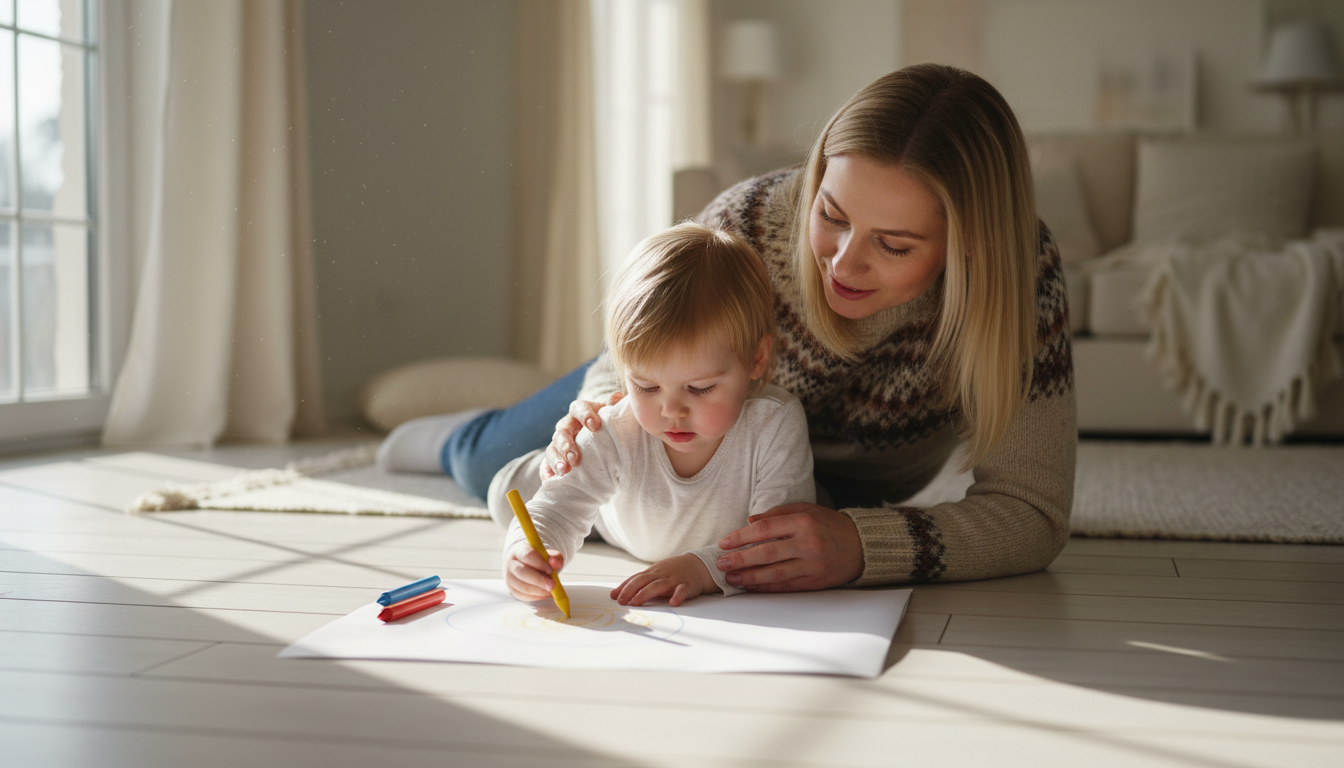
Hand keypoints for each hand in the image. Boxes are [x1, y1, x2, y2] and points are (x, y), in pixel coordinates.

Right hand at [504, 542, 565, 601]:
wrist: (526, 565)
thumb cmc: (538, 559)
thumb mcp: (548, 555)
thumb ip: (554, 557)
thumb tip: (555, 564)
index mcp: (519, 551)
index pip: (527, 555)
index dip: (539, 564)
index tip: (550, 570)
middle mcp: (511, 564)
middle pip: (522, 572)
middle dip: (539, 580)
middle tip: (552, 585)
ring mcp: (510, 578)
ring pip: (523, 586)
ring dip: (539, 590)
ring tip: (551, 590)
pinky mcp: (512, 590)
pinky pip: (524, 596)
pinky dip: (537, 596)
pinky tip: (546, 594)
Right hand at [541, 392, 624, 479]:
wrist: (600, 438)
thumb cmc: (609, 426)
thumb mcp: (613, 416)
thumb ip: (615, 408)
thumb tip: (616, 397)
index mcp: (582, 411)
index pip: (579, 407)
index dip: (585, 415)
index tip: (595, 426)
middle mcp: (567, 425)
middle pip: (562, 431)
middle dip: (567, 445)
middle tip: (575, 458)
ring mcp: (558, 442)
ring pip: (552, 448)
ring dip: (557, 460)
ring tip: (564, 471)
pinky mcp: (554, 458)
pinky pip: (546, 464)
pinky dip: (546, 472)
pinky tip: (550, 480)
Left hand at [611, 554, 718, 606]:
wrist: (697, 565)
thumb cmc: (671, 572)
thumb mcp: (654, 575)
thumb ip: (636, 584)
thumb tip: (614, 595)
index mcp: (652, 573)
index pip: (635, 578)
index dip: (624, 587)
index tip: (614, 597)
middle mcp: (661, 575)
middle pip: (643, 581)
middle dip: (630, 590)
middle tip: (622, 602)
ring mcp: (673, 580)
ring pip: (658, 585)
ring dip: (646, 593)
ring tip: (636, 602)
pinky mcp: (687, 585)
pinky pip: (682, 590)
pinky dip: (677, 596)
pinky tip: (673, 603)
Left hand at [715, 503, 863, 591]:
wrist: (862, 545)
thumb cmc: (829, 525)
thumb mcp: (806, 510)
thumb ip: (777, 513)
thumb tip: (749, 521)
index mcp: (803, 522)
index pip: (765, 529)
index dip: (741, 536)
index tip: (724, 543)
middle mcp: (808, 544)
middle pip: (767, 553)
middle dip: (741, 559)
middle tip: (721, 563)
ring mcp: (812, 565)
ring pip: (775, 573)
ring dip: (750, 576)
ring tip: (731, 578)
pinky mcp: (816, 582)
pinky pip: (786, 586)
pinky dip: (766, 587)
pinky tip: (751, 585)